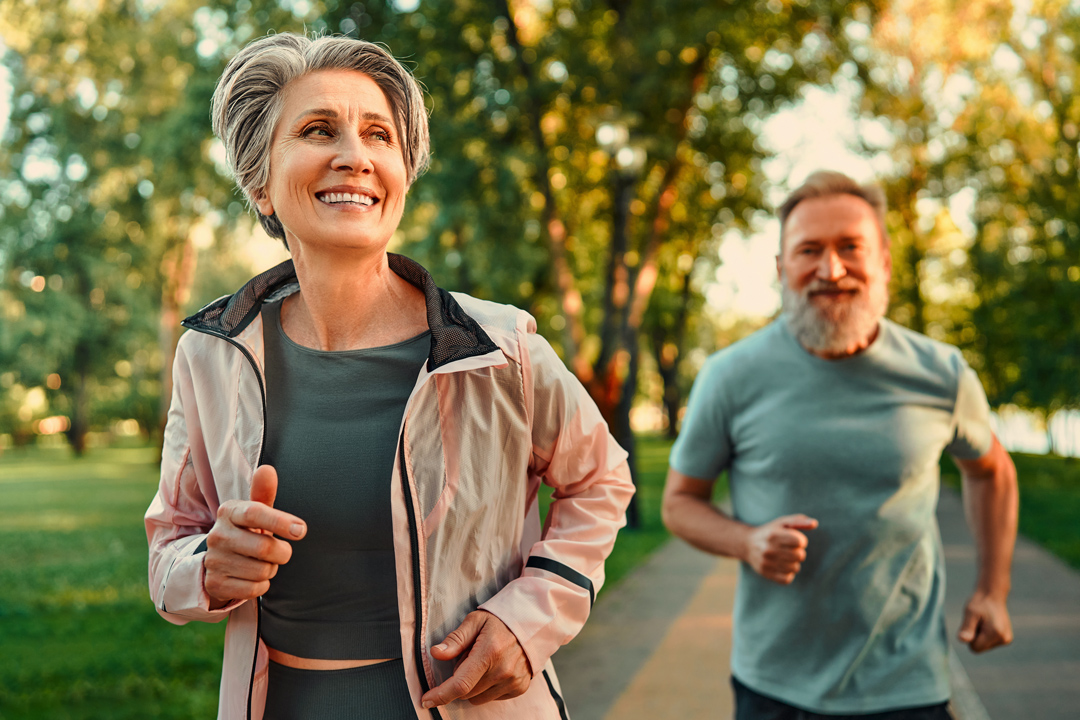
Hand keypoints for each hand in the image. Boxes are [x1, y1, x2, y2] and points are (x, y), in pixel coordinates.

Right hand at [203, 465, 305, 607]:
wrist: (217, 561)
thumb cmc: (246, 531)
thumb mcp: (255, 512)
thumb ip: (263, 493)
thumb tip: (267, 470)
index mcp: (229, 512)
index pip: (255, 513)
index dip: (281, 522)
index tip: (301, 530)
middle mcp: (217, 535)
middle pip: (265, 548)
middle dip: (282, 552)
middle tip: (280, 550)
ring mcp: (214, 560)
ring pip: (262, 571)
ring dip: (271, 569)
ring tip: (261, 562)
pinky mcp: (215, 583)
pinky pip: (254, 589)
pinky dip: (262, 584)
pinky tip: (253, 576)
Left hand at [421, 610, 531, 707]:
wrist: (533, 624)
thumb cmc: (500, 621)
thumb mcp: (475, 621)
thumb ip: (456, 639)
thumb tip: (436, 653)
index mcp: (489, 652)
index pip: (460, 683)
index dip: (441, 695)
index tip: (426, 700)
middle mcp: (503, 670)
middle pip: (466, 692)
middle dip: (459, 680)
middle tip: (468, 659)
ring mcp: (513, 681)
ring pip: (478, 698)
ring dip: (473, 686)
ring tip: (483, 663)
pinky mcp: (519, 688)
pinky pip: (492, 698)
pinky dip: (487, 688)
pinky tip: (494, 669)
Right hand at [743, 514, 817, 584]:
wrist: (747, 544)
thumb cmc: (770, 532)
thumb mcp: (782, 523)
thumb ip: (799, 521)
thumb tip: (815, 523)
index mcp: (774, 534)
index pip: (800, 542)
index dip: (801, 541)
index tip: (794, 539)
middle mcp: (769, 549)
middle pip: (800, 556)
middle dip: (799, 552)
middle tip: (791, 549)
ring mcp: (766, 562)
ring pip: (795, 568)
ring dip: (794, 563)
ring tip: (785, 557)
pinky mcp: (765, 573)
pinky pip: (787, 579)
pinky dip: (788, 574)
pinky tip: (782, 566)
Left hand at [958, 591, 1012, 652]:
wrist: (992, 594)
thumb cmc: (980, 602)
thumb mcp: (970, 613)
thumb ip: (967, 627)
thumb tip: (962, 640)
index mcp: (997, 634)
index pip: (975, 648)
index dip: (970, 636)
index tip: (973, 623)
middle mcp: (1005, 639)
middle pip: (980, 647)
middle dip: (975, 636)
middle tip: (978, 621)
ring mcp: (1007, 639)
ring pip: (984, 645)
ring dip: (980, 634)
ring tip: (983, 621)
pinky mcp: (1006, 638)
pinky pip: (989, 642)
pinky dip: (985, 634)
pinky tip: (988, 623)